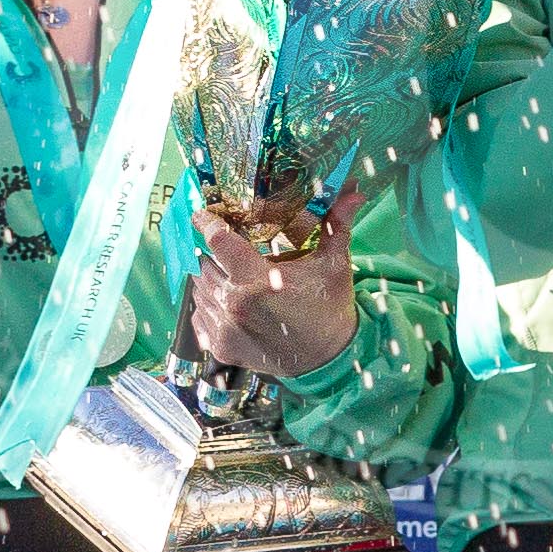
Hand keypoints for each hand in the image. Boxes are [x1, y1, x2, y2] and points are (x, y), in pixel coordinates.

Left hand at [188, 189, 363, 377]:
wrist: (328, 358)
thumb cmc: (329, 308)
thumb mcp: (334, 264)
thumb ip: (336, 224)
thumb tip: (353, 193)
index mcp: (259, 281)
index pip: (218, 242)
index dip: (207, 223)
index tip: (202, 215)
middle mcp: (236, 305)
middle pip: (204, 264)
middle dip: (212, 253)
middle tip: (226, 248)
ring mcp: (225, 329)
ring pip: (198, 289)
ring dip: (210, 278)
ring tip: (231, 275)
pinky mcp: (221, 348)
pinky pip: (198, 315)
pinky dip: (208, 304)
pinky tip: (228, 300)